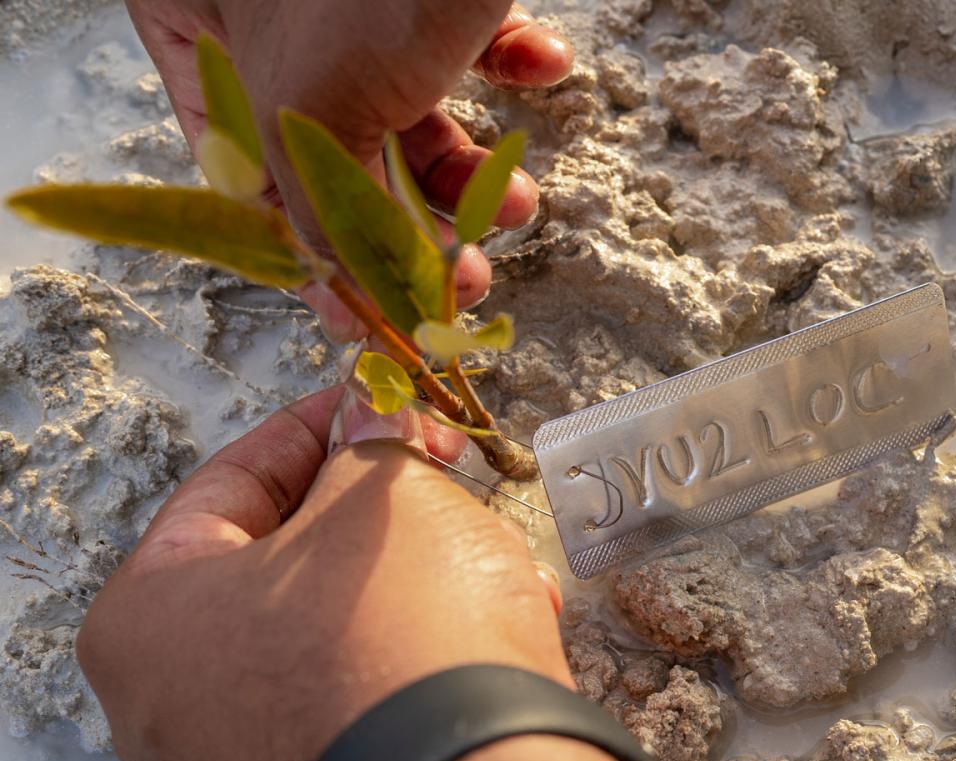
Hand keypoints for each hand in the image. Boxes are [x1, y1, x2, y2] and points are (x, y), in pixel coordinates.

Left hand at [75, 388, 567, 760]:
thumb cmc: (403, 633)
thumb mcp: (386, 495)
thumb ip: (370, 445)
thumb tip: (374, 414)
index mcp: (146, 616)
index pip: (230, 485)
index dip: (314, 429)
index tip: (369, 402)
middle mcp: (168, 703)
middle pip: (280, 565)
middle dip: (373, 513)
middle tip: (432, 470)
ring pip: (330, 631)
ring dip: (412, 581)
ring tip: (487, 552)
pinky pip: (359, 693)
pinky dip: (416, 651)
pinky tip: (490, 624)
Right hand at [123, 0, 573, 341]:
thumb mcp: (323, 100)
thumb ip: (317, 205)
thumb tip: (338, 291)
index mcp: (195, 17)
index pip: (239, 170)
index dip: (309, 255)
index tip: (369, 316)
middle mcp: (266, 3)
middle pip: (335, 149)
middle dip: (413, 219)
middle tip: (465, 273)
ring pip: (409, 104)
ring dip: (472, 166)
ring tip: (520, 200)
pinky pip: (463, 37)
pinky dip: (509, 63)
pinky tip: (541, 63)